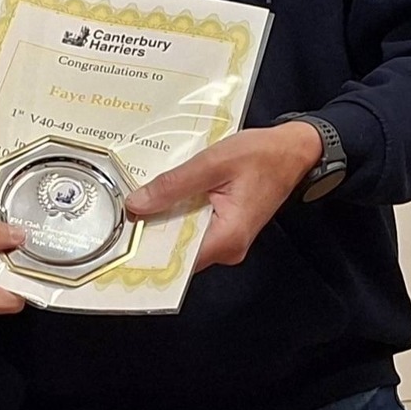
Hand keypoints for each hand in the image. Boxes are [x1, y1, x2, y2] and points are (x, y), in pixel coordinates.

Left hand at [124, 123, 322, 270]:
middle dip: (148, 234)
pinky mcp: (224, 229)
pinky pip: (192, 228)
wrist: (293, 150)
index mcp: (227, 238)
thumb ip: (173, 185)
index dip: (145, 251)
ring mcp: (226, 241)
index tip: (118, 243)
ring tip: (133, 205)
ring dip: (161, 223)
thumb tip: (136, 205)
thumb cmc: (261, 155)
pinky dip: (176, 215)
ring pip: (182, 238)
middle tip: (117, 217)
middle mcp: (227, 249)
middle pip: (176, 250)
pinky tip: (159, 199)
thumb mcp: (212, 163)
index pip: (176, 259)